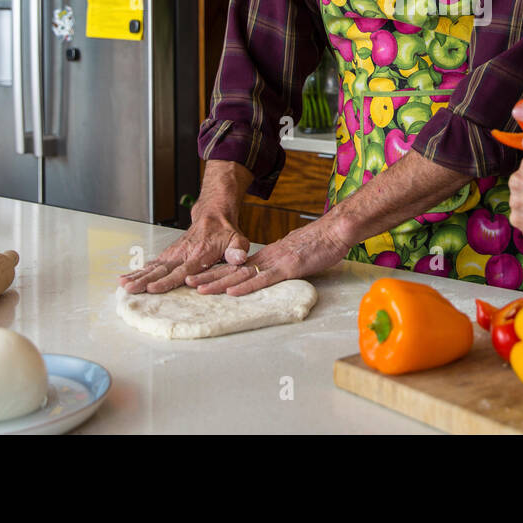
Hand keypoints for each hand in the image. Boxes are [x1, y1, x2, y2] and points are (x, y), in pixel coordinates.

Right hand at [118, 204, 250, 294]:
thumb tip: (239, 257)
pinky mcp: (169, 254)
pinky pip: (152, 264)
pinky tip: (126, 279)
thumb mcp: (238, 238)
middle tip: (130, 288)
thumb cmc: (225, 232)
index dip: (167, 280)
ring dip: (138, 275)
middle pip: (162, 269)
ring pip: (153, 266)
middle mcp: (183, 253)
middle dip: (145, 279)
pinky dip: (138, 271)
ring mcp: (174, 253)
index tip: (153, 288)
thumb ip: (238, 249)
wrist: (213, 214)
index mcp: (199, 253)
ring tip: (123, 284)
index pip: (182, 270)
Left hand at [183, 214, 353, 295]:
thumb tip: (273, 269)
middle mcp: (267, 257)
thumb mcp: (295, 252)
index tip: (200, 277)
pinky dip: (246, 287)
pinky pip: (263, 280)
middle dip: (209, 277)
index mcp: (268, 254)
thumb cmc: (319, 242)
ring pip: (242, 275)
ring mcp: (276, 262)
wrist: (334, 230)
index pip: (238, 265)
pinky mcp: (288, 268)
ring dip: (219, 283)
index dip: (217, 272)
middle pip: (233, 270)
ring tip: (199, 289)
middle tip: (188, 283)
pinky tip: (232, 292)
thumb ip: (281, 260)